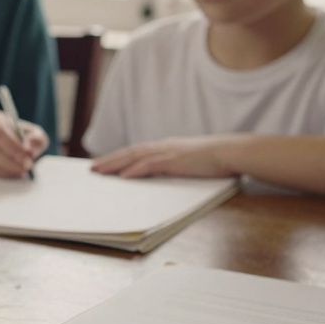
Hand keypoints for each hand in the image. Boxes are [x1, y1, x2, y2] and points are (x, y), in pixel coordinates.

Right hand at [0, 110, 48, 177]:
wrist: (15, 149)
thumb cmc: (24, 139)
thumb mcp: (35, 134)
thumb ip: (35, 137)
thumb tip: (28, 146)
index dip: (12, 145)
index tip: (28, 155)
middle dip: (12, 160)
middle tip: (27, 166)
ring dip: (8, 169)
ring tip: (23, 171)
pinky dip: (3, 175)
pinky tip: (15, 174)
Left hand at [90, 135, 247, 178]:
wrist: (232, 151)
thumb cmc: (216, 160)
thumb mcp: (190, 162)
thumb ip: (175, 165)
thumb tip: (162, 175)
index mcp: (167, 147)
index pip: (137, 151)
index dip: (119, 157)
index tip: (105, 163)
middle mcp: (163, 147)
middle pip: (130, 153)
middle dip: (110, 160)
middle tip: (92, 168)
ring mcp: (169, 152)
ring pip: (135, 157)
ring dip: (115, 164)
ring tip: (99, 171)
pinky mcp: (175, 160)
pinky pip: (150, 165)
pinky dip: (135, 170)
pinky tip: (124, 177)